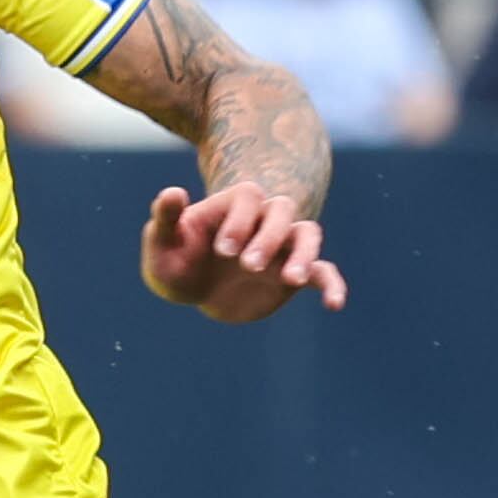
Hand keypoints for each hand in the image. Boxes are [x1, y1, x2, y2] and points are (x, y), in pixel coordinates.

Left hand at [140, 180, 345, 321]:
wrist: (190, 289)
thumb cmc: (174, 258)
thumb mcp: (162, 242)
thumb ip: (166, 219)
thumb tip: (173, 192)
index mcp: (231, 207)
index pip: (249, 196)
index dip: (240, 219)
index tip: (222, 251)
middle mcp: (261, 221)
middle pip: (282, 210)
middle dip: (268, 237)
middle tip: (247, 266)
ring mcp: (281, 246)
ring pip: (308, 234)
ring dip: (305, 254)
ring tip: (292, 279)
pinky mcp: (291, 274)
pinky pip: (323, 273)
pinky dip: (332, 285)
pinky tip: (334, 304)